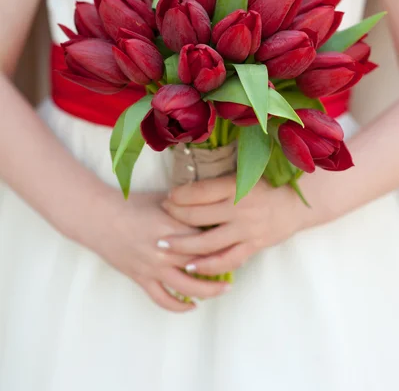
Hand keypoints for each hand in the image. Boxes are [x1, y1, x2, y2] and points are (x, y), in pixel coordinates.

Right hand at [76, 190, 231, 312]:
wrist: (98, 217)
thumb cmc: (129, 203)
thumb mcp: (162, 197)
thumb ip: (185, 203)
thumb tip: (208, 201)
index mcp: (173, 226)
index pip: (207, 238)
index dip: (224, 240)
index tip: (237, 239)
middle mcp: (166, 250)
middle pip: (204, 263)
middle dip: (224, 265)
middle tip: (239, 264)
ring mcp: (153, 267)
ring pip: (189, 287)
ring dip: (210, 291)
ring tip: (224, 289)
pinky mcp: (141, 278)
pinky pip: (163, 299)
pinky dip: (179, 306)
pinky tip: (192, 305)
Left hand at [160, 176, 302, 275]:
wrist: (301, 202)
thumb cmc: (270, 185)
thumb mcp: (246, 176)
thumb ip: (221, 184)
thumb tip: (188, 190)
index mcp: (236, 185)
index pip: (198, 192)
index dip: (178, 195)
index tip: (167, 197)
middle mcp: (240, 207)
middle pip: (197, 216)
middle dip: (174, 216)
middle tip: (160, 217)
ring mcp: (247, 229)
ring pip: (207, 242)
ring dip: (182, 245)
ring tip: (163, 245)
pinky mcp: (254, 245)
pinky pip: (227, 259)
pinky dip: (208, 265)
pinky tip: (191, 266)